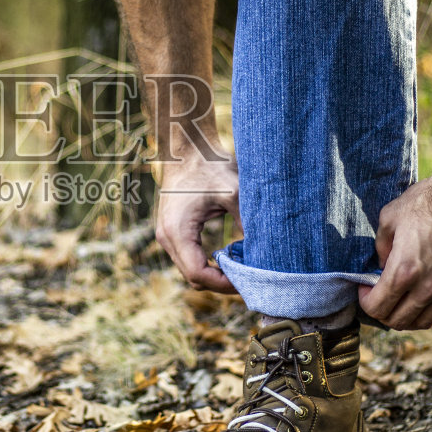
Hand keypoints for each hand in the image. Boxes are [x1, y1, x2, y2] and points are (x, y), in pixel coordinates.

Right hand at [155, 153, 240, 292]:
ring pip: (190, 270)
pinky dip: (207, 262)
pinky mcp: (171, 231)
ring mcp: (166, 235)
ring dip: (214, 274)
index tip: (247, 280)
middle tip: (249, 278)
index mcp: (178, 231)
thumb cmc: (209, 165)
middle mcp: (166, 237)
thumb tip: (265, 250)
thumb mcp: (234, 192)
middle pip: (193, 278)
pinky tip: (228, 255)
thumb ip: (247, 222)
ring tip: (241, 268)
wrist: (187, 147)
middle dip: (221, 283)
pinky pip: (188, 258)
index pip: (198, 274)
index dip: (223, 284)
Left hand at [357, 176, 431, 330]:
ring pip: (426, 321)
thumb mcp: (390, 218)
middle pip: (399, 321)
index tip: (365, 290)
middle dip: (384, 313)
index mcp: (404, 271)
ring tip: (403, 301)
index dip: (365, 301)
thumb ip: (381, 248)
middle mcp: (429, 287)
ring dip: (409, 316)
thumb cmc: (428, 200)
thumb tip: (382, 266)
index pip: (377, 308)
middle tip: (381, 297)